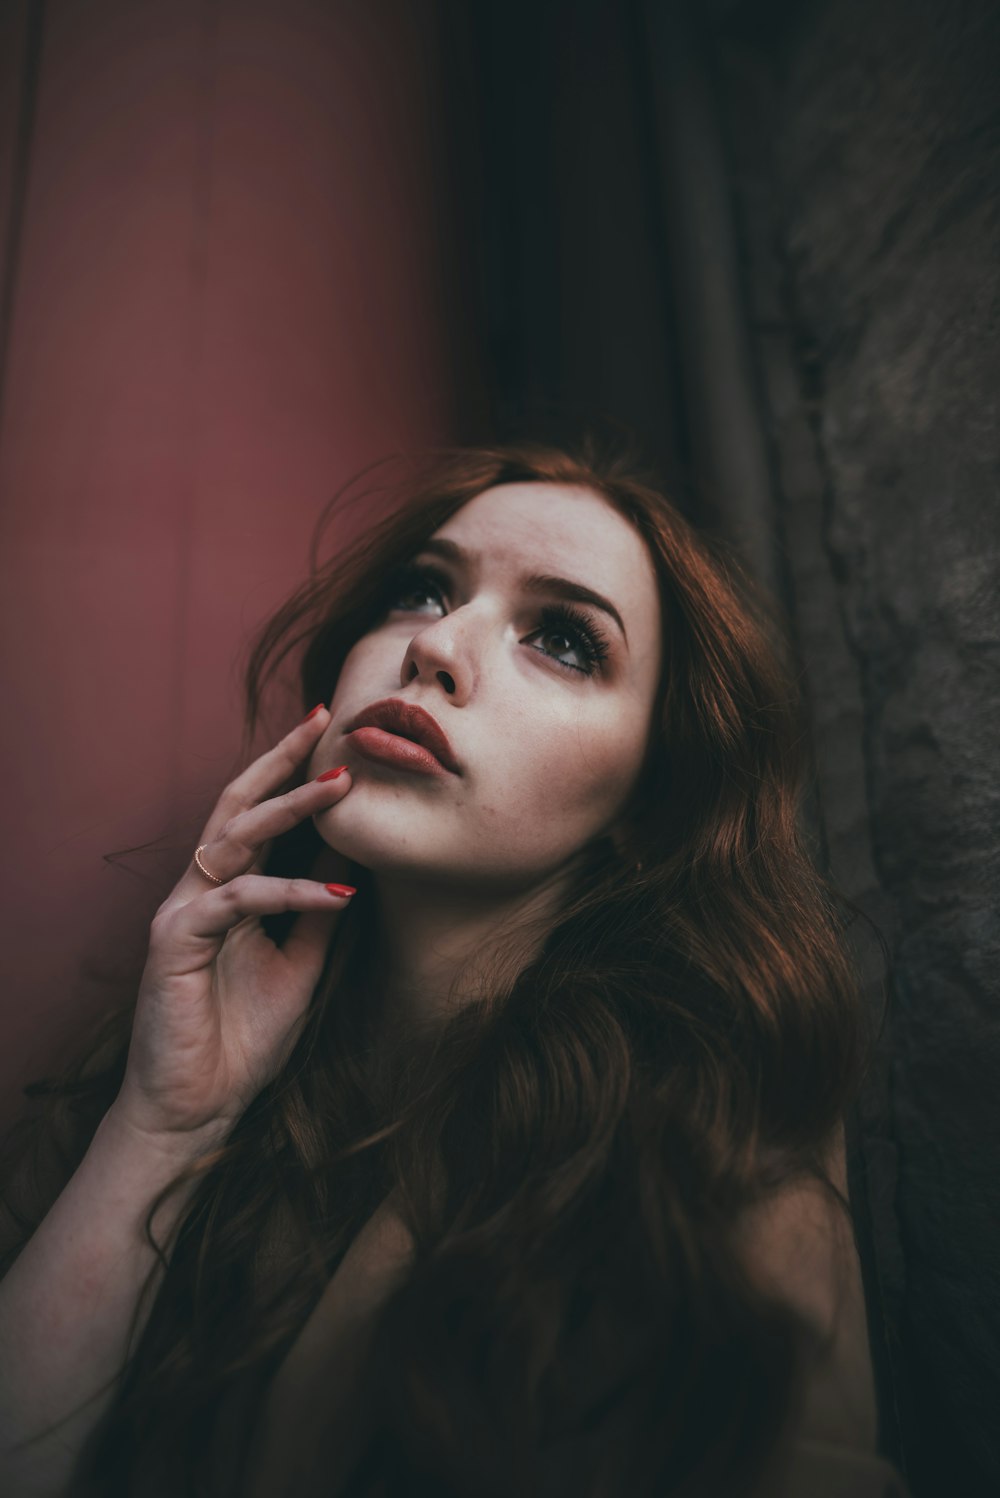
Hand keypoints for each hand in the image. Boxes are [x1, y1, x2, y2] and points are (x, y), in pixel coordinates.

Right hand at [111, 706, 354, 1144]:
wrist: (198, 1110)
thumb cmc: (243, 1040)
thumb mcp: (300, 963)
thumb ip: (317, 910)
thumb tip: (350, 856)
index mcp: (225, 892)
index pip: (255, 816)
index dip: (290, 775)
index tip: (333, 736)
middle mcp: (199, 891)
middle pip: (237, 805)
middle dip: (281, 761)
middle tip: (325, 722)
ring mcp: (182, 911)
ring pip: (235, 838)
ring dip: (291, 808)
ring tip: (341, 784)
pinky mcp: (175, 941)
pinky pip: (237, 901)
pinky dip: (288, 891)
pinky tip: (336, 892)